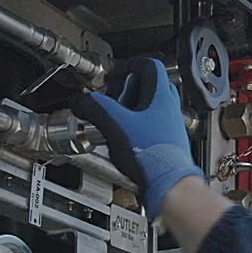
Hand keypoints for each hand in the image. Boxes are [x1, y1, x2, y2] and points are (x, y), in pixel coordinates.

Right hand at [72, 56, 202, 218]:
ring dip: (131, 110)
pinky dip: (136, 128)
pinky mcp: (167, 145)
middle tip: (112, 99)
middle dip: (127, 90)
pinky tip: (123, 141)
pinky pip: (151, 127)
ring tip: (114, 121)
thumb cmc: (152, 157)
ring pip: (150, 108)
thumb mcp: (115, 126)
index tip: (116, 74)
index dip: (130, 64)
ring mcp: (171, 127)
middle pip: (150, 86)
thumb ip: (95, 108)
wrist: (171, 187)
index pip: (150, 65)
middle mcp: (169, 109)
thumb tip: (80, 101)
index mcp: (160, 97)